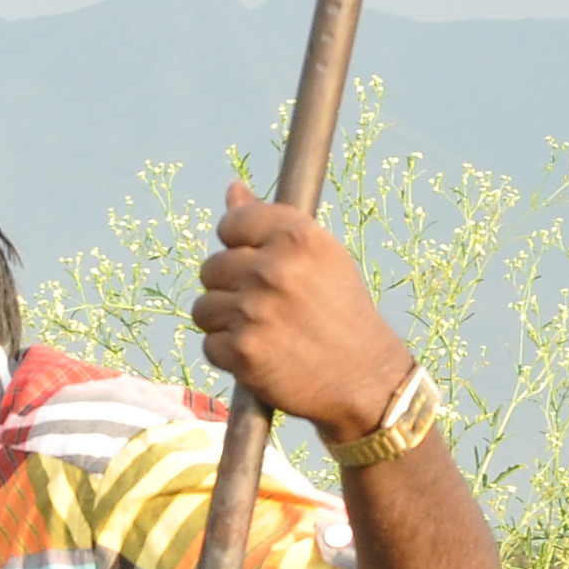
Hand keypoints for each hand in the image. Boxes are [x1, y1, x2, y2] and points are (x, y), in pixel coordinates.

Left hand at [195, 182, 417, 444]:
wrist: (364, 379)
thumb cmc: (340, 312)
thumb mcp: (319, 258)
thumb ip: (271, 223)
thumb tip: (232, 189)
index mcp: (299, 237)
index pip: (233, 223)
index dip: (237, 244)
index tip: (254, 261)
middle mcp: (276, 269)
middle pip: (211, 267)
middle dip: (230, 287)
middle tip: (265, 306)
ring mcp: (256, 310)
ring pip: (204, 307)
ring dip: (225, 322)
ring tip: (263, 331)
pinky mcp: (243, 350)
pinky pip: (209, 344)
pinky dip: (229, 354)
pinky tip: (261, 355)